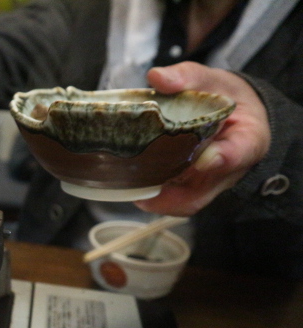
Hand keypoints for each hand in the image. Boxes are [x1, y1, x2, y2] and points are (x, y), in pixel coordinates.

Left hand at [135, 61, 270, 216]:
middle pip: (206, 189)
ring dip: (157, 198)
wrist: (232, 115)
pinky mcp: (192, 188)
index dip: (224, 158)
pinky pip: (175, 200)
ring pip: (186, 201)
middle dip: (173, 192)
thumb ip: (187, 78)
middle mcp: (229, 169)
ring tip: (129, 185)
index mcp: (247, 137)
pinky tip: (129, 185)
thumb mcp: (212, 80)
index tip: (207, 159)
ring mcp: (209, 183)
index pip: (240, 151)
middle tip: (143, 181)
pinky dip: (153, 196)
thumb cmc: (223, 98)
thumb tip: (156, 76)